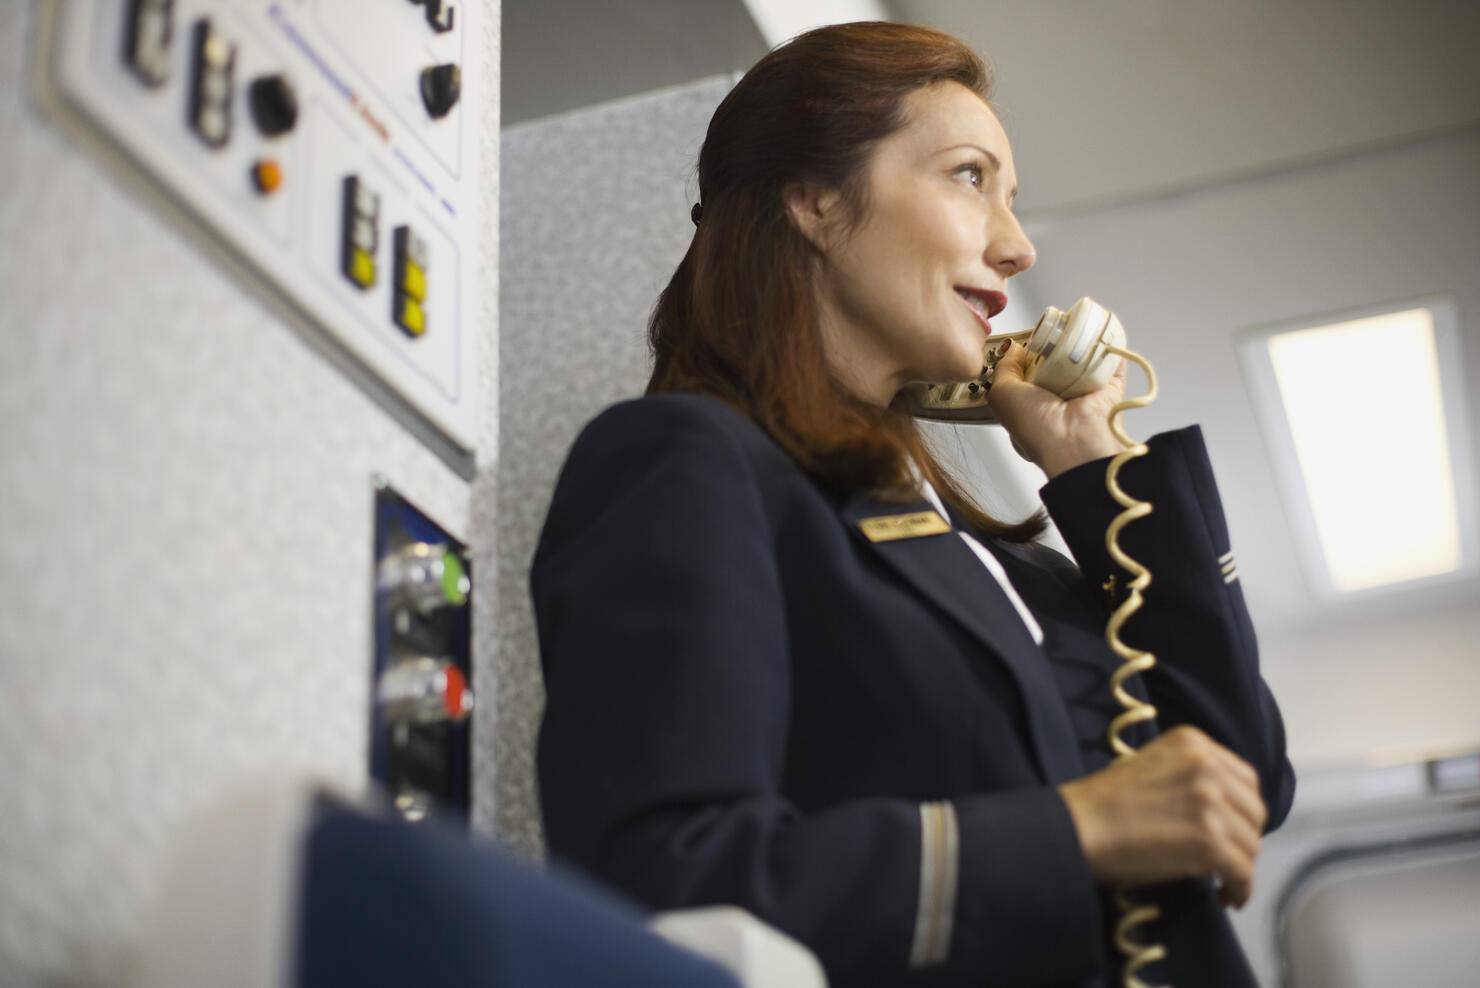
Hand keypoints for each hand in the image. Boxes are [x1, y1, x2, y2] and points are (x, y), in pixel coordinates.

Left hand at [986, 342, 1126, 478]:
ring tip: (1070, 325)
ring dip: (1078, 341)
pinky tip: (1098, 329)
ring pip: (1081, 357)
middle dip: (1051, 343)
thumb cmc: (1036, 429)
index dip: (1025, 355)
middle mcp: (1057, 400)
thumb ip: (1004, 369)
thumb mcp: (1003, 396)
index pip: (1027, 374)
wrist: (1075, 443)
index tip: (1026, 338)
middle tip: (1049, 329)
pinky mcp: (1109, 389)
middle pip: (1054, 361)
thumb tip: (1014, 349)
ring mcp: (1083, 393)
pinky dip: (1108, 345)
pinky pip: (1110, 362)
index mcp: (1031, 407)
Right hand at [1057, 726, 1267, 907]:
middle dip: (1245, 839)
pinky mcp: (1208, 840)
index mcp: (1193, 742)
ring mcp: (1210, 802)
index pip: (1245, 779)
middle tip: (1228, 860)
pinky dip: (1240, 889)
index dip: (1243, 810)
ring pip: (1251, 844)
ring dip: (1241, 868)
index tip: (1234, 830)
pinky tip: (1226, 896)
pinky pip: (1243, 872)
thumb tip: (1224, 812)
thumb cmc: (1102, 804)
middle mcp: (1206, 765)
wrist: (1077, 826)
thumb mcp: (1152, 766)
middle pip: (1254, 811)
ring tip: (1222, 881)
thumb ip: (1191, 775)